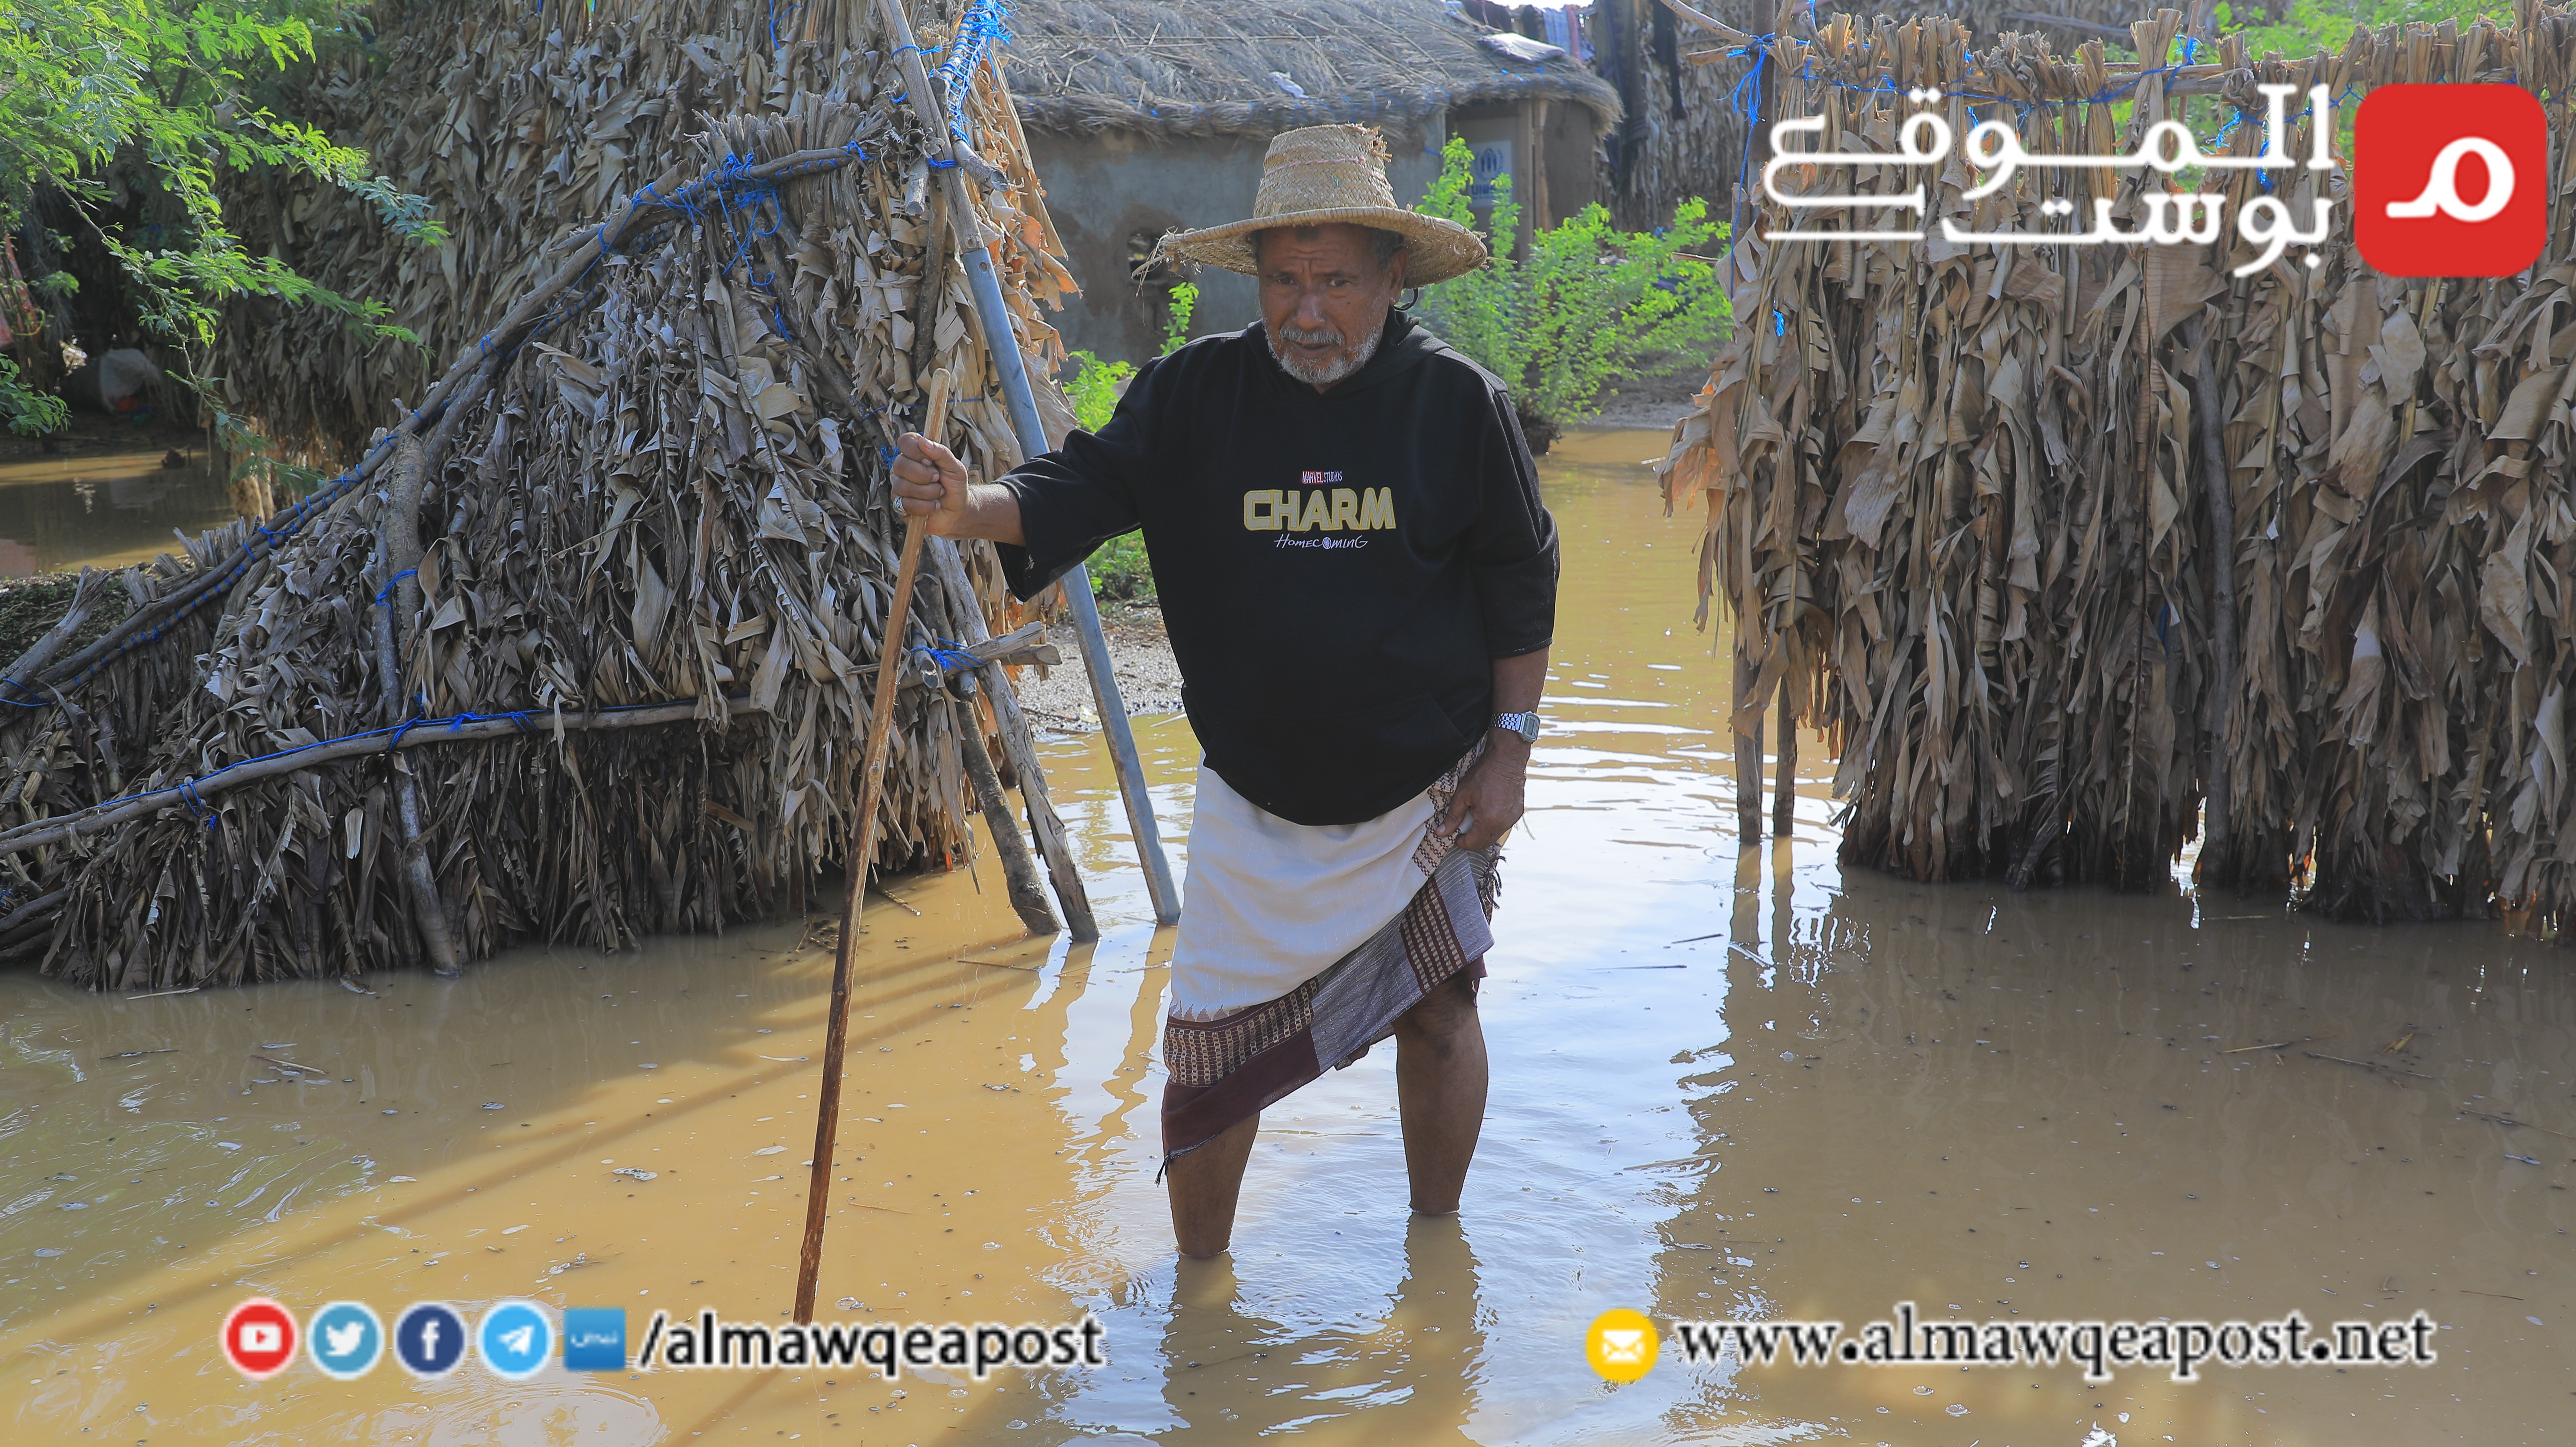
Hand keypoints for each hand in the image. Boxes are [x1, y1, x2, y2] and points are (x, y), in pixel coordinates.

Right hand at [890, 431, 965, 533]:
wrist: (959, 510)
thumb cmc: (955, 486)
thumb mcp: (955, 467)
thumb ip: (941, 453)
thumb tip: (923, 441)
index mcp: (916, 454)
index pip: (905, 442)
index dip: (916, 450)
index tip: (930, 460)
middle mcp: (904, 468)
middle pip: (900, 464)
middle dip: (925, 474)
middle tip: (939, 479)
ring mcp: (900, 487)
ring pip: (904, 486)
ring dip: (929, 492)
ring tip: (939, 493)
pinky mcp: (900, 506)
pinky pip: (906, 504)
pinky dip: (925, 506)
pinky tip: (934, 505)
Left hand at [1432, 737, 1527, 852]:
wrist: (1506, 759)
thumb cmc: (1485, 773)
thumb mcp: (1462, 795)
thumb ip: (1452, 816)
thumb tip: (1441, 832)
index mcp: (1489, 820)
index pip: (1474, 843)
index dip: (1462, 842)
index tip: (1456, 836)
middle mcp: (1503, 823)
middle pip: (1486, 843)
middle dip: (1473, 840)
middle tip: (1463, 831)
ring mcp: (1513, 818)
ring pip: (1495, 835)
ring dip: (1484, 833)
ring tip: (1474, 819)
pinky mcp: (1518, 812)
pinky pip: (1504, 826)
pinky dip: (1494, 824)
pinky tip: (1487, 813)